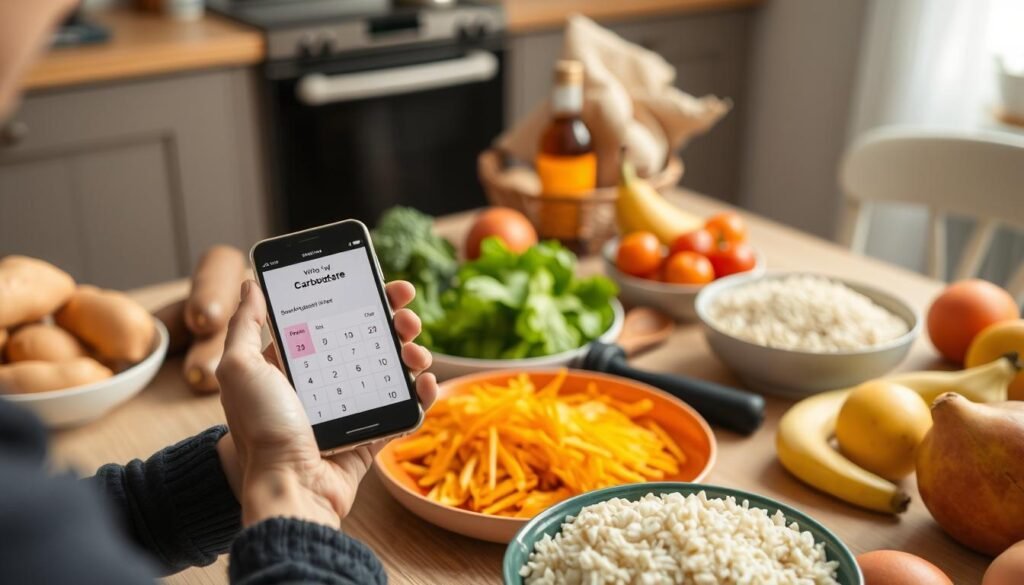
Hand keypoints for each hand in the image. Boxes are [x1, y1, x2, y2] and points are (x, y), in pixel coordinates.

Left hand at [215, 280, 437, 527]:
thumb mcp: (240, 370)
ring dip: (413, 354)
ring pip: (392, 370)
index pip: (334, 319)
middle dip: (395, 322)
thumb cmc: (261, 429)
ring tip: (416, 354)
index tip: (385, 284)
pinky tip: (425, 384)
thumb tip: (251, 285)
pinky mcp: (372, 433)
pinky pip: (403, 408)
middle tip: (407, 317)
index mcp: (297, 362)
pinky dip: (420, 394)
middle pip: (370, 339)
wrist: (290, 486)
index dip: (361, 298)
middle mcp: (326, 381)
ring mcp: (352, 407)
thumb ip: (245, 327)